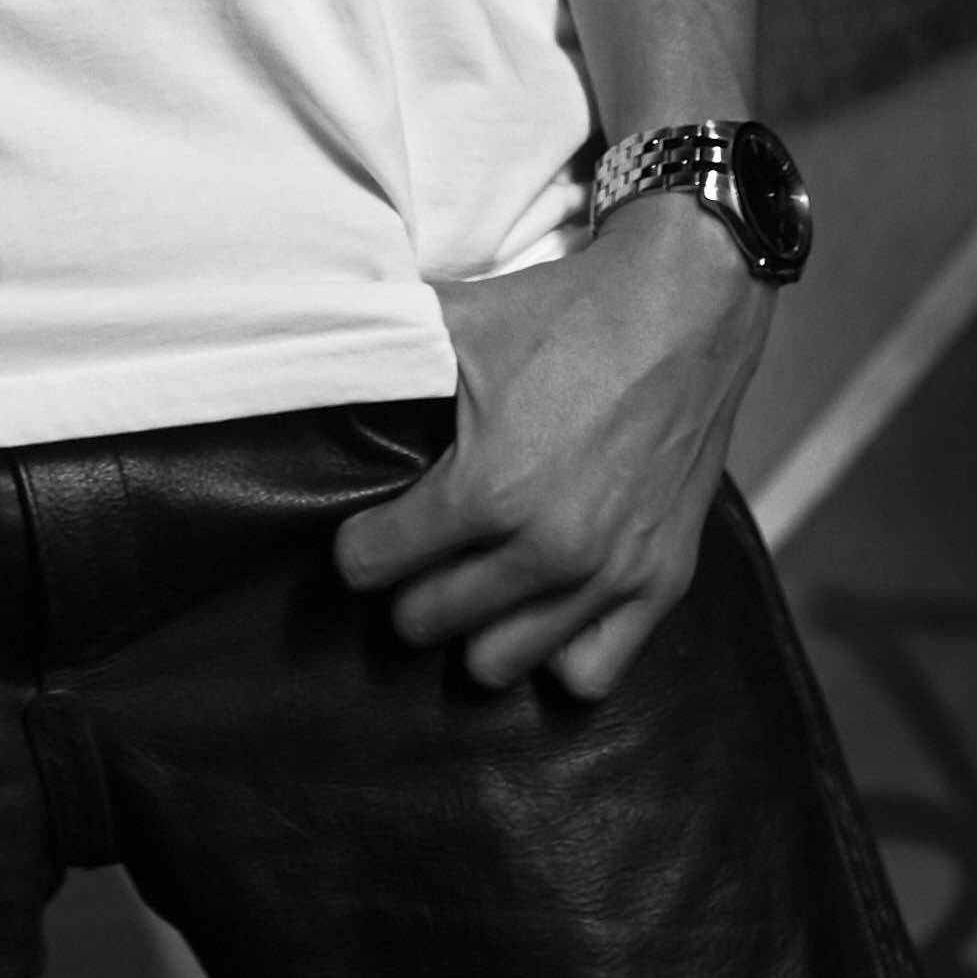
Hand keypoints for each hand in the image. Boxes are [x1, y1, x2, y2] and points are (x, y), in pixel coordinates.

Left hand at [336, 194, 770, 700]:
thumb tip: (292, 349)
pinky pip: (589, 673)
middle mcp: (549, 548)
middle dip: (407, 589)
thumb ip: (375, 352)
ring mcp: (611, 573)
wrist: (684, 304)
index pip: (373, 565)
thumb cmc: (563, 313)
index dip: (356, 548)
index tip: (364, 534)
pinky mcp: (663, 581)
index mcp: (488, 490)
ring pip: (500, 661)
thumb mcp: (454, 324)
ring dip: (473, 629)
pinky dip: (557, 653)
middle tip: (415, 557)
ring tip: (472, 586)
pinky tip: (542, 610)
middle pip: (427, 622)